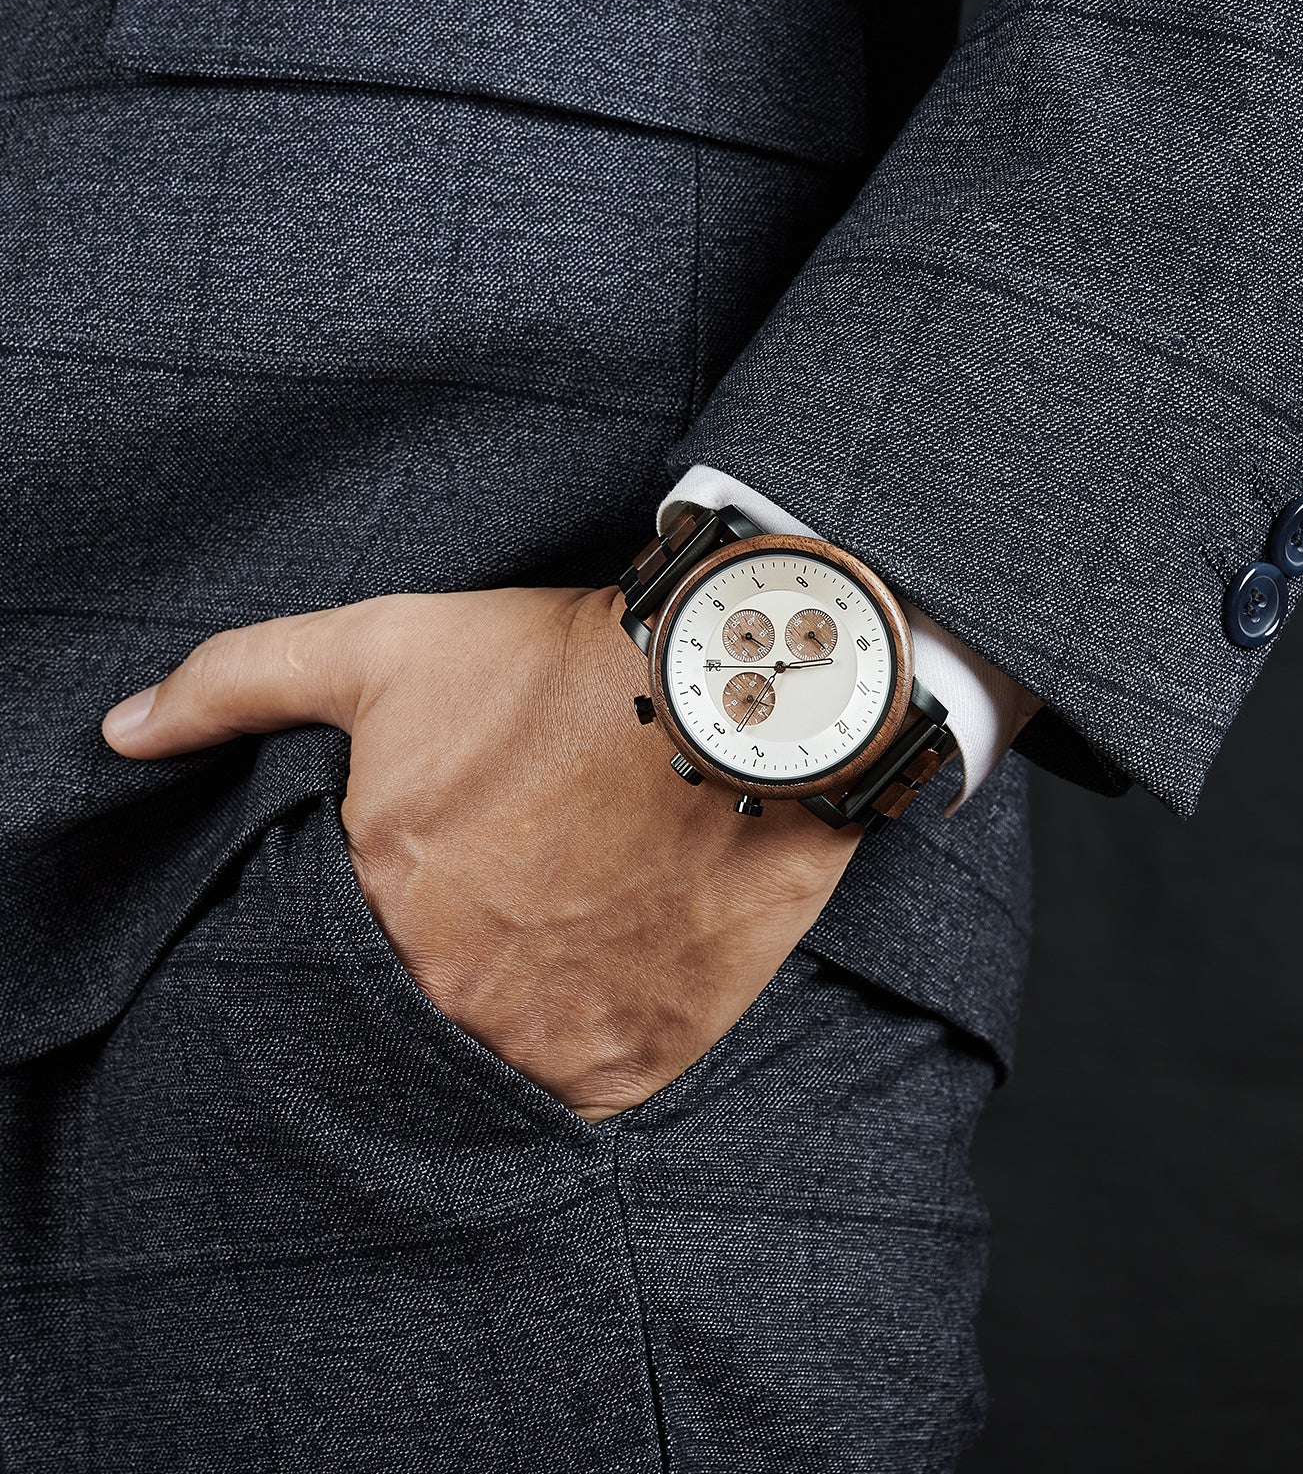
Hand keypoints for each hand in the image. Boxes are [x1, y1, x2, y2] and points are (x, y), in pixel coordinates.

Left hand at [101, 586, 860, 1119]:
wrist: (738, 700)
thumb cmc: (559, 671)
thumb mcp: (386, 648)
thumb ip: (240, 683)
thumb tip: (122, 731)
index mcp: (378, 913)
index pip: (325, 975)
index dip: (363, 934)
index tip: (415, 894)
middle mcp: (458, 998)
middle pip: (412, 1026)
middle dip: (434, 983)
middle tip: (488, 922)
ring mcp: (554, 1041)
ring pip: (494, 1070)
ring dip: (504, 1026)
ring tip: (543, 954)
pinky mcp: (643, 1057)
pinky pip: (582, 1095)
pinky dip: (578, 1051)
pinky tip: (595, 983)